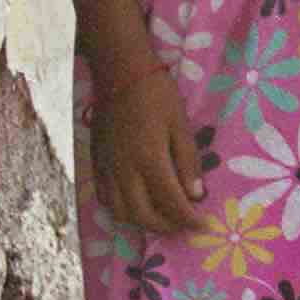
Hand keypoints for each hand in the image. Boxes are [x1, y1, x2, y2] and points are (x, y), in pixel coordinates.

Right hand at [99, 57, 207, 236]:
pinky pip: (105, 198)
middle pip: (143, 215)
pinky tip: (134, 206)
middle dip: (166, 227)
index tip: (203, 226)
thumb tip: (196, 195)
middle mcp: (124, 170)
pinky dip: (121, 210)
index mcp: (149, 160)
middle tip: (184, 225)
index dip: (189, 220)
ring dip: (142, 223)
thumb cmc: (156, 93)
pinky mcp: (96, 162)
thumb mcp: (180, 124)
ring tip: (162, 219)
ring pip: (120, 212)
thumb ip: (188, 162)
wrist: (119, 72)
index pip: (172, 203)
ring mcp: (107, 168)